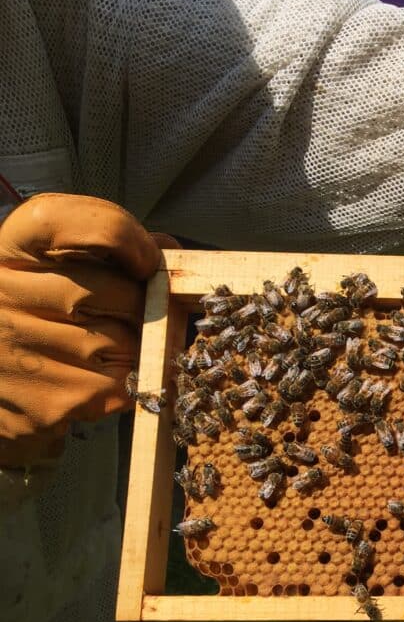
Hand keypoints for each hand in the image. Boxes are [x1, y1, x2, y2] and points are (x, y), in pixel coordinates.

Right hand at [0, 193, 172, 466]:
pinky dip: (128, 384)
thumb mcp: (58, 269)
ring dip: (139, 350)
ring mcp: (18, 349)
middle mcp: (1, 294)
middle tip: (145, 319)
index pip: (59, 219)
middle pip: (116, 293)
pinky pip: (120, 387)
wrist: (1, 387)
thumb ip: (107, 250)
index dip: (119, 235)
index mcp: (8, 250)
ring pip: (125, 344)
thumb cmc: (40, 317)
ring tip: (119, 350)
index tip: (146, 260)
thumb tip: (169, 250)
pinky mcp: (44, 402)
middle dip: (146, 310)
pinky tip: (102, 379)